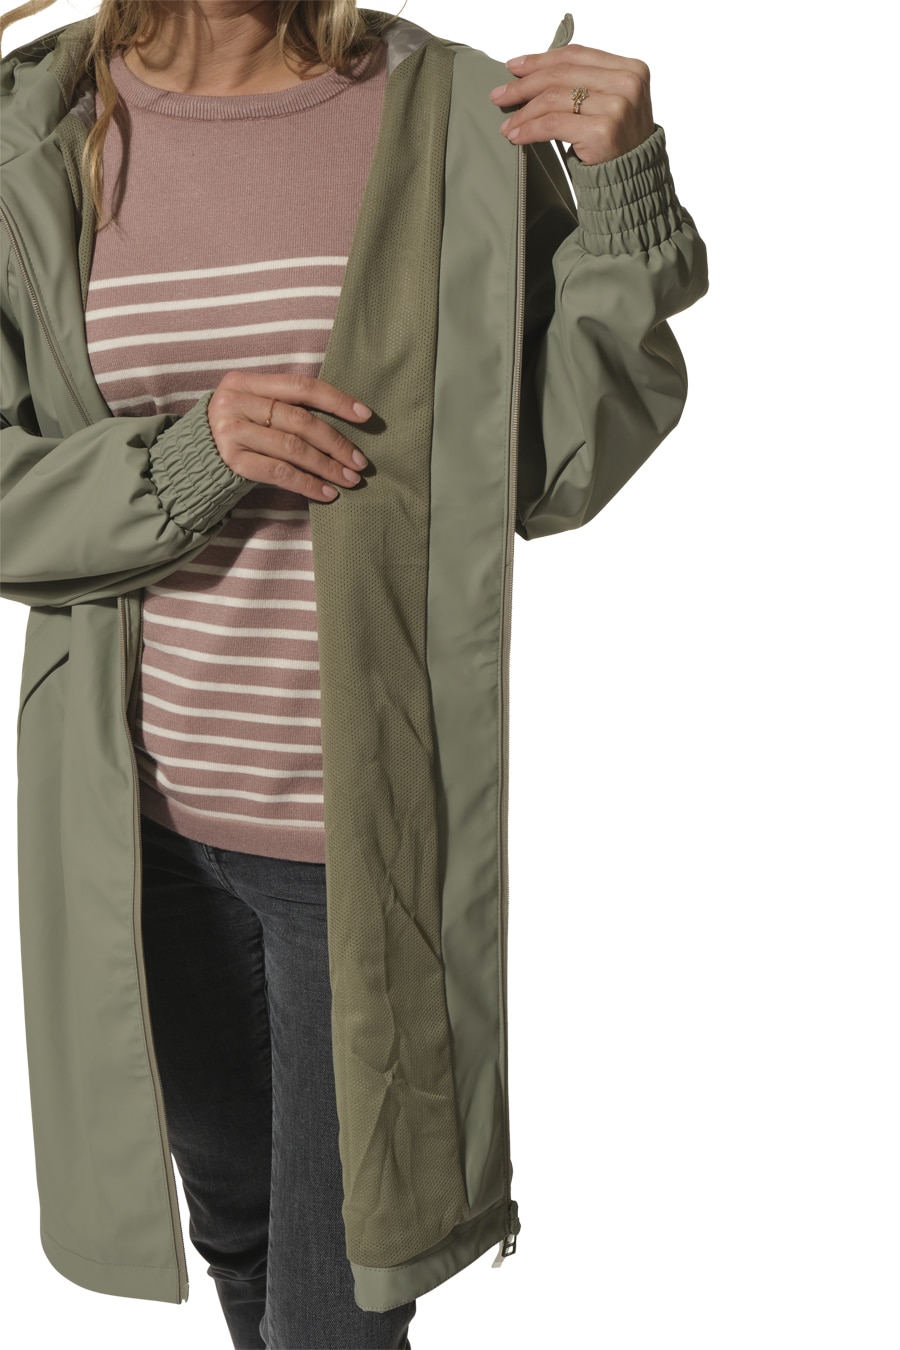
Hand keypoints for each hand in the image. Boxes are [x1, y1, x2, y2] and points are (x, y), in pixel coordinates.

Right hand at [207, 371, 371, 501]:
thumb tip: (345, 422)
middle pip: (300, 421)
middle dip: (336, 443)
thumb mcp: (254, 407)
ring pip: (293, 448)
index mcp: (246, 381)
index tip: (366, 416)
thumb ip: (286, 407)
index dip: (336, 400)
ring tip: (350, 479)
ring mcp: (232, 432)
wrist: (193, 459)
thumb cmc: (237, 431)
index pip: (301, 387)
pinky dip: (307, 484)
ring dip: (327, 466)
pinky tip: (327, 493)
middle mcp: (237, 401)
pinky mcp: (232, 461)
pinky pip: (280, 473)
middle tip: (360, 462)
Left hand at [489, 44, 654, 165]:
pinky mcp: (602, 130)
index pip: (576, 55)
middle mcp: (627, 83)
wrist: (633, 182)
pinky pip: (553, 124)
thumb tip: (532, 71)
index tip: (514, 67)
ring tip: (507, 124)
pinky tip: (516, 136)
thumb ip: (585, 82)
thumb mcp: (608, 103)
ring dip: (523, 112)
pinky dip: (529, 129)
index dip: (541, 59)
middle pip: (562, 74)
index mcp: (631, 68)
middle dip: (524, 84)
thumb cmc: (617, 144)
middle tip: (500, 96)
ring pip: (554, 98)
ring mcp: (617, 106)